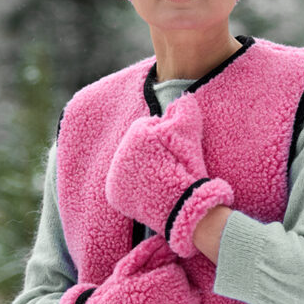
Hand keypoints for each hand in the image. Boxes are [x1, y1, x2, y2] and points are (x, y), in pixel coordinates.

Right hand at [56, 235, 200, 303]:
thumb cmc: (114, 296)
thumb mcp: (127, 268)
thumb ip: (150, 251)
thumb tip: (168, 240)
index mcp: (169, 280)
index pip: (179, 272)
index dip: (163, 277)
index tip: (147, 285)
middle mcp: (181, 302)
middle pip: (189, 290)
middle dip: (173, 292)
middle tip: (149, 301)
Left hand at [105, 93, 233, 257]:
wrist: (182, 205)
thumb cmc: (188, 168)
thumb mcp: (190, 133)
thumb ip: (183, 109)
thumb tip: (182, 97)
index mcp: (137, 133)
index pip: (147, 128)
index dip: (164, 139)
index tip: (174, 152)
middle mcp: (120, 152)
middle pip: (136, 147)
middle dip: (151, 154)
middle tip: (169, 167)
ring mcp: (114, 175)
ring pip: (129, 165)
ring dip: (142, 169)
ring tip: (161, 179)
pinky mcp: (113, 194)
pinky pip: (122, 184)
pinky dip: (134, 186)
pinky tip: (150, 190)